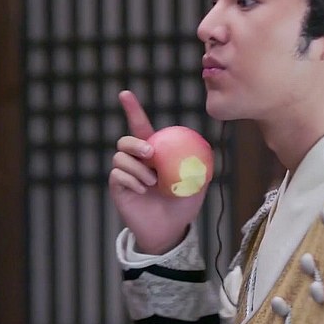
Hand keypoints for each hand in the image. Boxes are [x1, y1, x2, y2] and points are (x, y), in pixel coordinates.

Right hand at [108, 90, 206, 254]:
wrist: (169, 230)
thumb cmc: (183, 205)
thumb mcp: (196, 184)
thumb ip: (199, 166)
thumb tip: (206, 148)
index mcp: (153, 153)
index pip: (139, 126)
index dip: (132, 109)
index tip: (124, 93)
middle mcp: (136, 160)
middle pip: (125, 140)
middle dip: (135, 143)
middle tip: (150, 154)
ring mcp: (125, 173)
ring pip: (120, 158)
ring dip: (137, 168)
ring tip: (152, 182)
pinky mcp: (118, 187)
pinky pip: (117, 176)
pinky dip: (130, 180)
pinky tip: (142, 190)